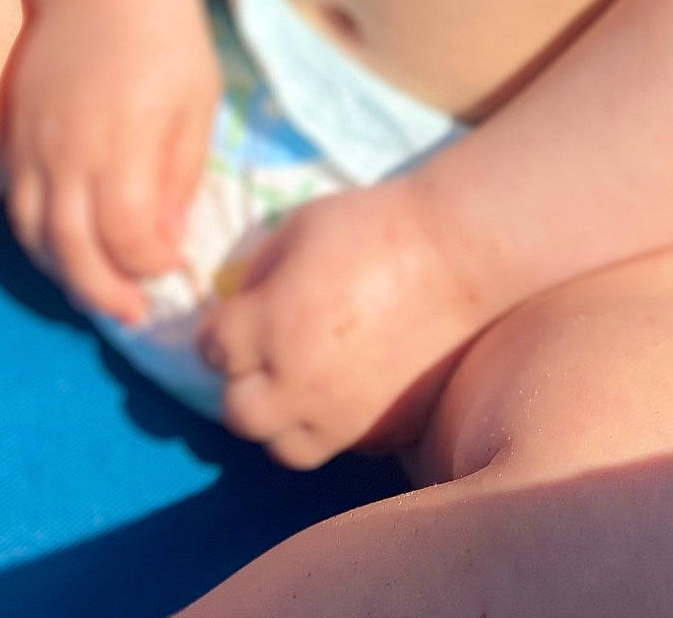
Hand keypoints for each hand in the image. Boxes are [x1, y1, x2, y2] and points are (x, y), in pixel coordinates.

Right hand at [4, 0, 219, 324]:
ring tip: (104, 292)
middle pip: (75, 250)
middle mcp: (71, 148)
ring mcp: (36, 142)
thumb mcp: (199, 99)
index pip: (129, 236)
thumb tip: (168, 240)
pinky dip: (43, 242)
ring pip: (38, 236)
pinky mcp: (16, 132)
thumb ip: (183, 173)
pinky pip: (20, 207)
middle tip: (138, 313)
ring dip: (70, 276)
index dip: (153, 264)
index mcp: (127, 138)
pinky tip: (72, 249)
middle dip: (108, 293)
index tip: (177, 264)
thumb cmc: (166, 32)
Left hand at [197, 175, 487, 468]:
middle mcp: (298, 382)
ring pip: (286, 448)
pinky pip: (342, 443)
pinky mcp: (384, 431)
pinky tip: (349, 386)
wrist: (460, 254)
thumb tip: (241, 306)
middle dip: (243, 382)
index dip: (220, 330)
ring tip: (302, 384)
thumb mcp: (300, 226)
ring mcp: (343, 417)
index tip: (237, 317)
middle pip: (239, 414)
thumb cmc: (376, 225)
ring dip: (283, 418)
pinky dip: (334, 422)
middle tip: (263, 355)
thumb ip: (260, 272)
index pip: (212, 349)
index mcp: (270, 326)